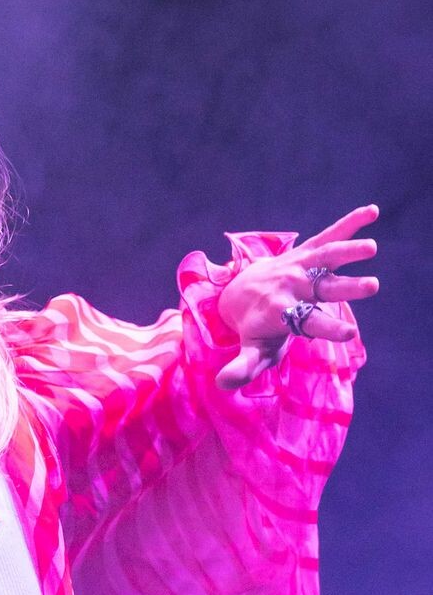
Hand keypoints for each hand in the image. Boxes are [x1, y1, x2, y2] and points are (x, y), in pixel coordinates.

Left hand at [214, 204, 379, 389]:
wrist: (237, 293)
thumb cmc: (254, 328)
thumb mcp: (250, 349)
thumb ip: (243, 366)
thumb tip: (223, 384)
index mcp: (282, 312)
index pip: (307, 321)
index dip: (328, 328)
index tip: (349, 333)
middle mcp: (292, 287)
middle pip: (323, 287)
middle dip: (346, 286)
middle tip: (372, 286)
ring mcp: (299, 267)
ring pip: (325, 257)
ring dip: (348, 250)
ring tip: (371, 246)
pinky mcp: (306, 252)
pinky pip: (328, 235)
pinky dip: (349, 221)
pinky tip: (372, 210)